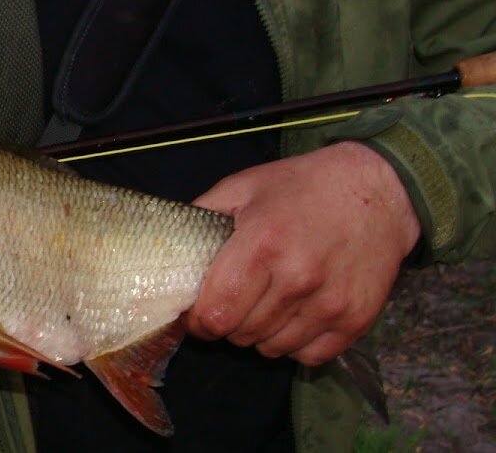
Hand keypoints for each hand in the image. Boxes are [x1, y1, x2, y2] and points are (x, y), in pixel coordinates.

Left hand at [186, 141, 420, 364]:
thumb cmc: (303, 187)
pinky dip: (295, 343)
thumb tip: (166, 245)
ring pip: (272, 348)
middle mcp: (297, 279)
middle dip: (228, 323)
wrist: (377, 191)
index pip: (215, 314)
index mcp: (262, 245)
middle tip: (234, 300)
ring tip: (265, 303)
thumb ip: (201, 214)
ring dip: (259, 333)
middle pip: (240, 334)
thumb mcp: (243, 187)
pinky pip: (308, 356)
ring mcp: (330, 303)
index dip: (198, 321)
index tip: (198, 313)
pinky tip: (294, 314)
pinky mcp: (355, 320)